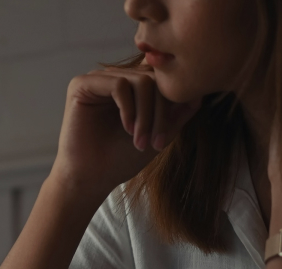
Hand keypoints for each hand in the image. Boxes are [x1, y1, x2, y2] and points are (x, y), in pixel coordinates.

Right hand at [49, 65, 200, 208]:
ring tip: (141, 141)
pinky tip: (127, 129)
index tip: (167, 136)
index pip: (161, 78)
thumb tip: (199, 92)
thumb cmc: (122, 159)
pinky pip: (118, 84)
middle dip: (160, 112)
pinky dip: (129, 109)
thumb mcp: (160, 134)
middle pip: (154, 78)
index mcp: (131, 87)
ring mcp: (98, 79)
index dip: (170, 102)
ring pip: (140, 81)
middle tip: (156, 142)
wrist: (92, 179)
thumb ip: (178, 113)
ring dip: (146, 114)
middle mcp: (114, 78)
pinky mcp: (82, 84)